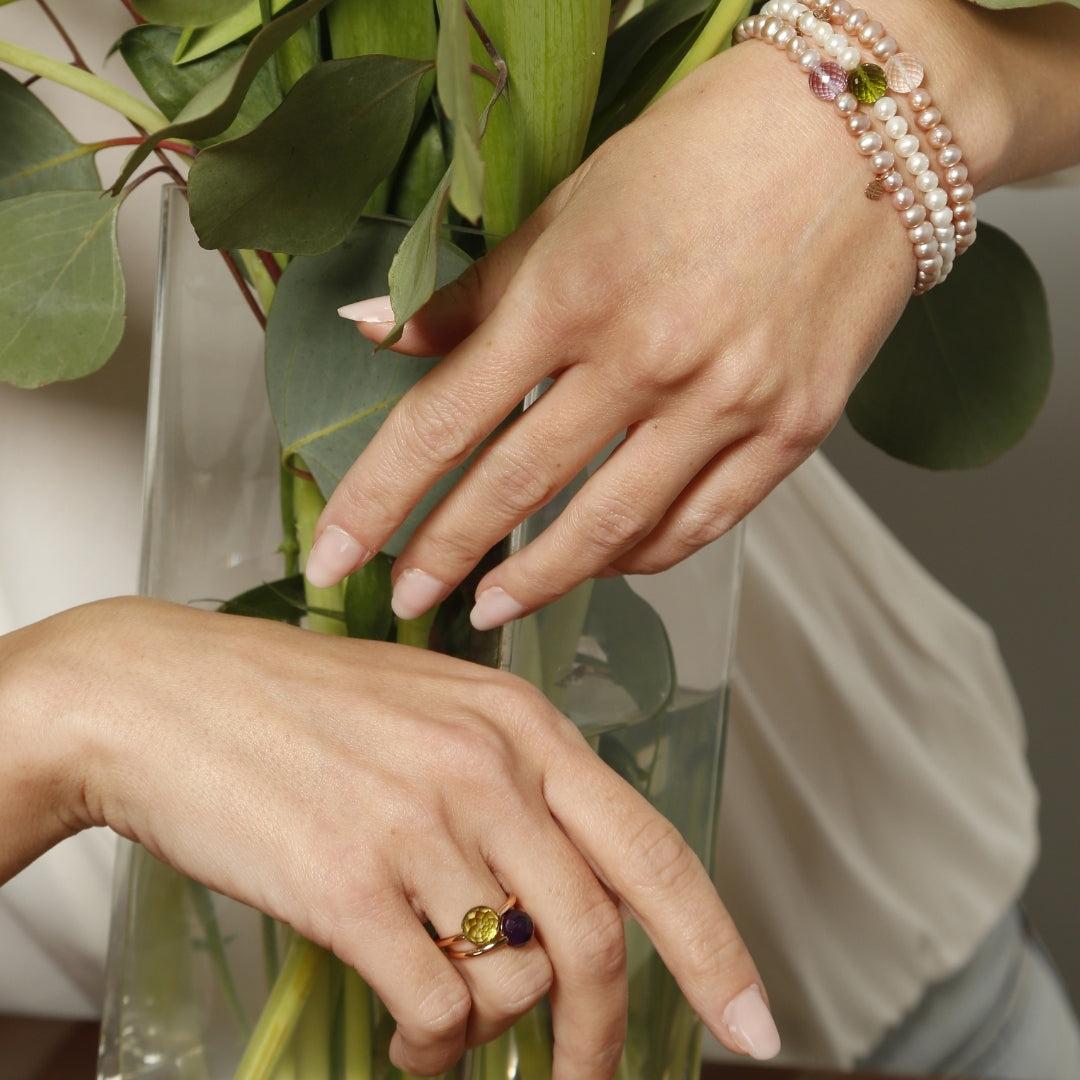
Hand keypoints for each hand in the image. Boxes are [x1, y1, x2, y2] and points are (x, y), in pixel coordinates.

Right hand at [1, 596, 779, 1075]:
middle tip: (590, 1079)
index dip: (713, 945)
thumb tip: (553, 904)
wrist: (159, 695)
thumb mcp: (428, 715)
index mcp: (518, 722)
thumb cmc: (291, 706)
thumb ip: (506, 794)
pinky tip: (406, 1034)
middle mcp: (484, 766)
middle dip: (604, 1032)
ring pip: (513, 978)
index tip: (750, 1023)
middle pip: (596, 935)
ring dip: (490, 1028)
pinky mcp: (348, 883)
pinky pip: (436, 1009)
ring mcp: (418, 823)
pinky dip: (433, 1048)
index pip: (650, 847)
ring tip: (443, 1022)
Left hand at [308, 39, 917, 628]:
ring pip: (611, 526)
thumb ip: (473, 290)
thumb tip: (377, 335)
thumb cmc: (706, 151)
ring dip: (542, 579)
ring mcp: (727, 401)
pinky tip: (605, 566)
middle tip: (407, 598)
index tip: (336, 554)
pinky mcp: (792, 429)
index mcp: (573, 291)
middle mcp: (647, 358)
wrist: (858, 132)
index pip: (445, 420)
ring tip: (492, 607)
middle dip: (447, 553)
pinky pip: (701, 523)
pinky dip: (642, 555)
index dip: (378, 498)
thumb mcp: (571, 205)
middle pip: (519, 486)